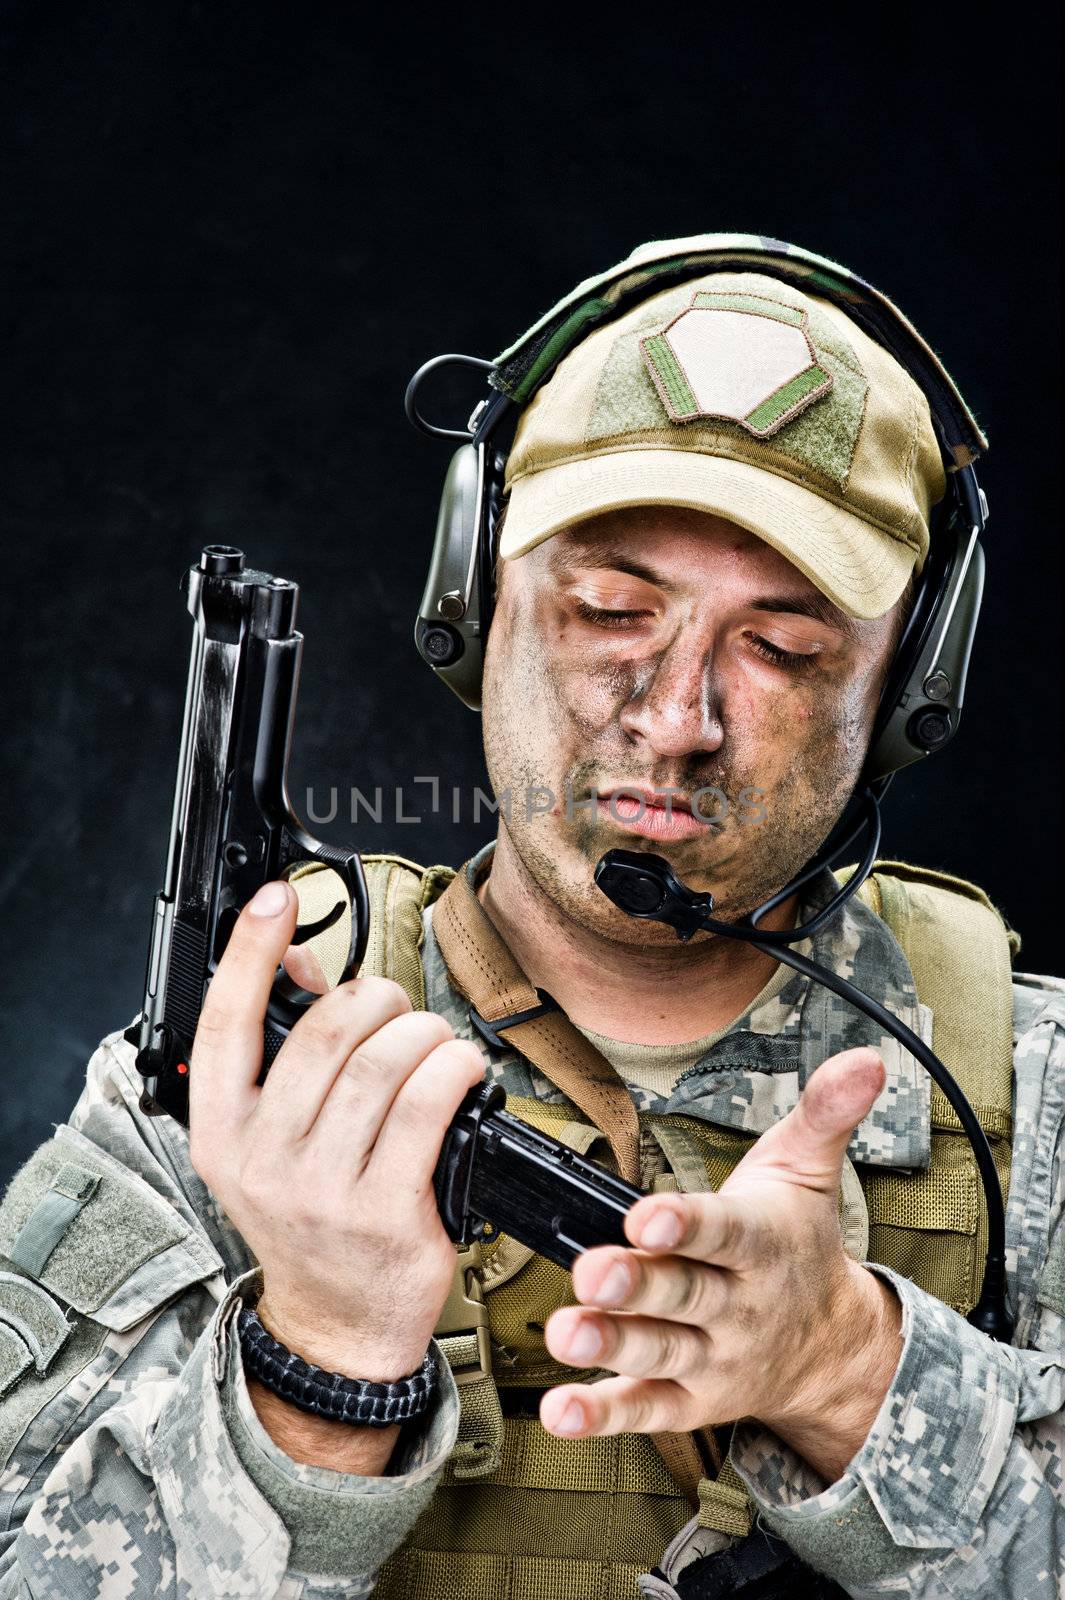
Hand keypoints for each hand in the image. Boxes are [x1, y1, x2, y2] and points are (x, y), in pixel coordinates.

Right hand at [188, 879, 484, 1385]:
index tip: (277, 898)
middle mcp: (262, 1160)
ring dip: (424, 1034)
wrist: (337, 1324)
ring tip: (437, 1044)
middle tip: (396, 1009)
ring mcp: (323, 1190)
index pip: (224, 1024)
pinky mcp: (386, 1212)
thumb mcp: (272, 1140)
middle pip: (326, 1032)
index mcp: (221, 1132)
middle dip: (376, 999)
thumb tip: (298, 963)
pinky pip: (428, 1106)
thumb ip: (282, 1051)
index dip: (250, 951)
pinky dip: (455, 1070)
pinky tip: (463, 1072)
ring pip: (382, 1064)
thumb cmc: (309, 1218)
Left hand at [540, 1047, 903, 1482]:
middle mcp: (737, 1306)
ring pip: (658, 1352)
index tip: (647, 1215)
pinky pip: (644, 1408)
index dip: (685, 1223)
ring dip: (610, 1345)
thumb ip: (824, 1113)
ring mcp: (712, 1358)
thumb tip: (865, 1059)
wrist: (833, 1349)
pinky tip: (561, 1409)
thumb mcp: (808, 1171)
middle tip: (592, 1273)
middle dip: (637, 1284)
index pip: (723, 1231)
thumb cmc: (799, 1244)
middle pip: (683, 1294)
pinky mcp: (689, 1401)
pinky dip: (603, 1413)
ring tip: (565, 1334)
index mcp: (760, 1244)